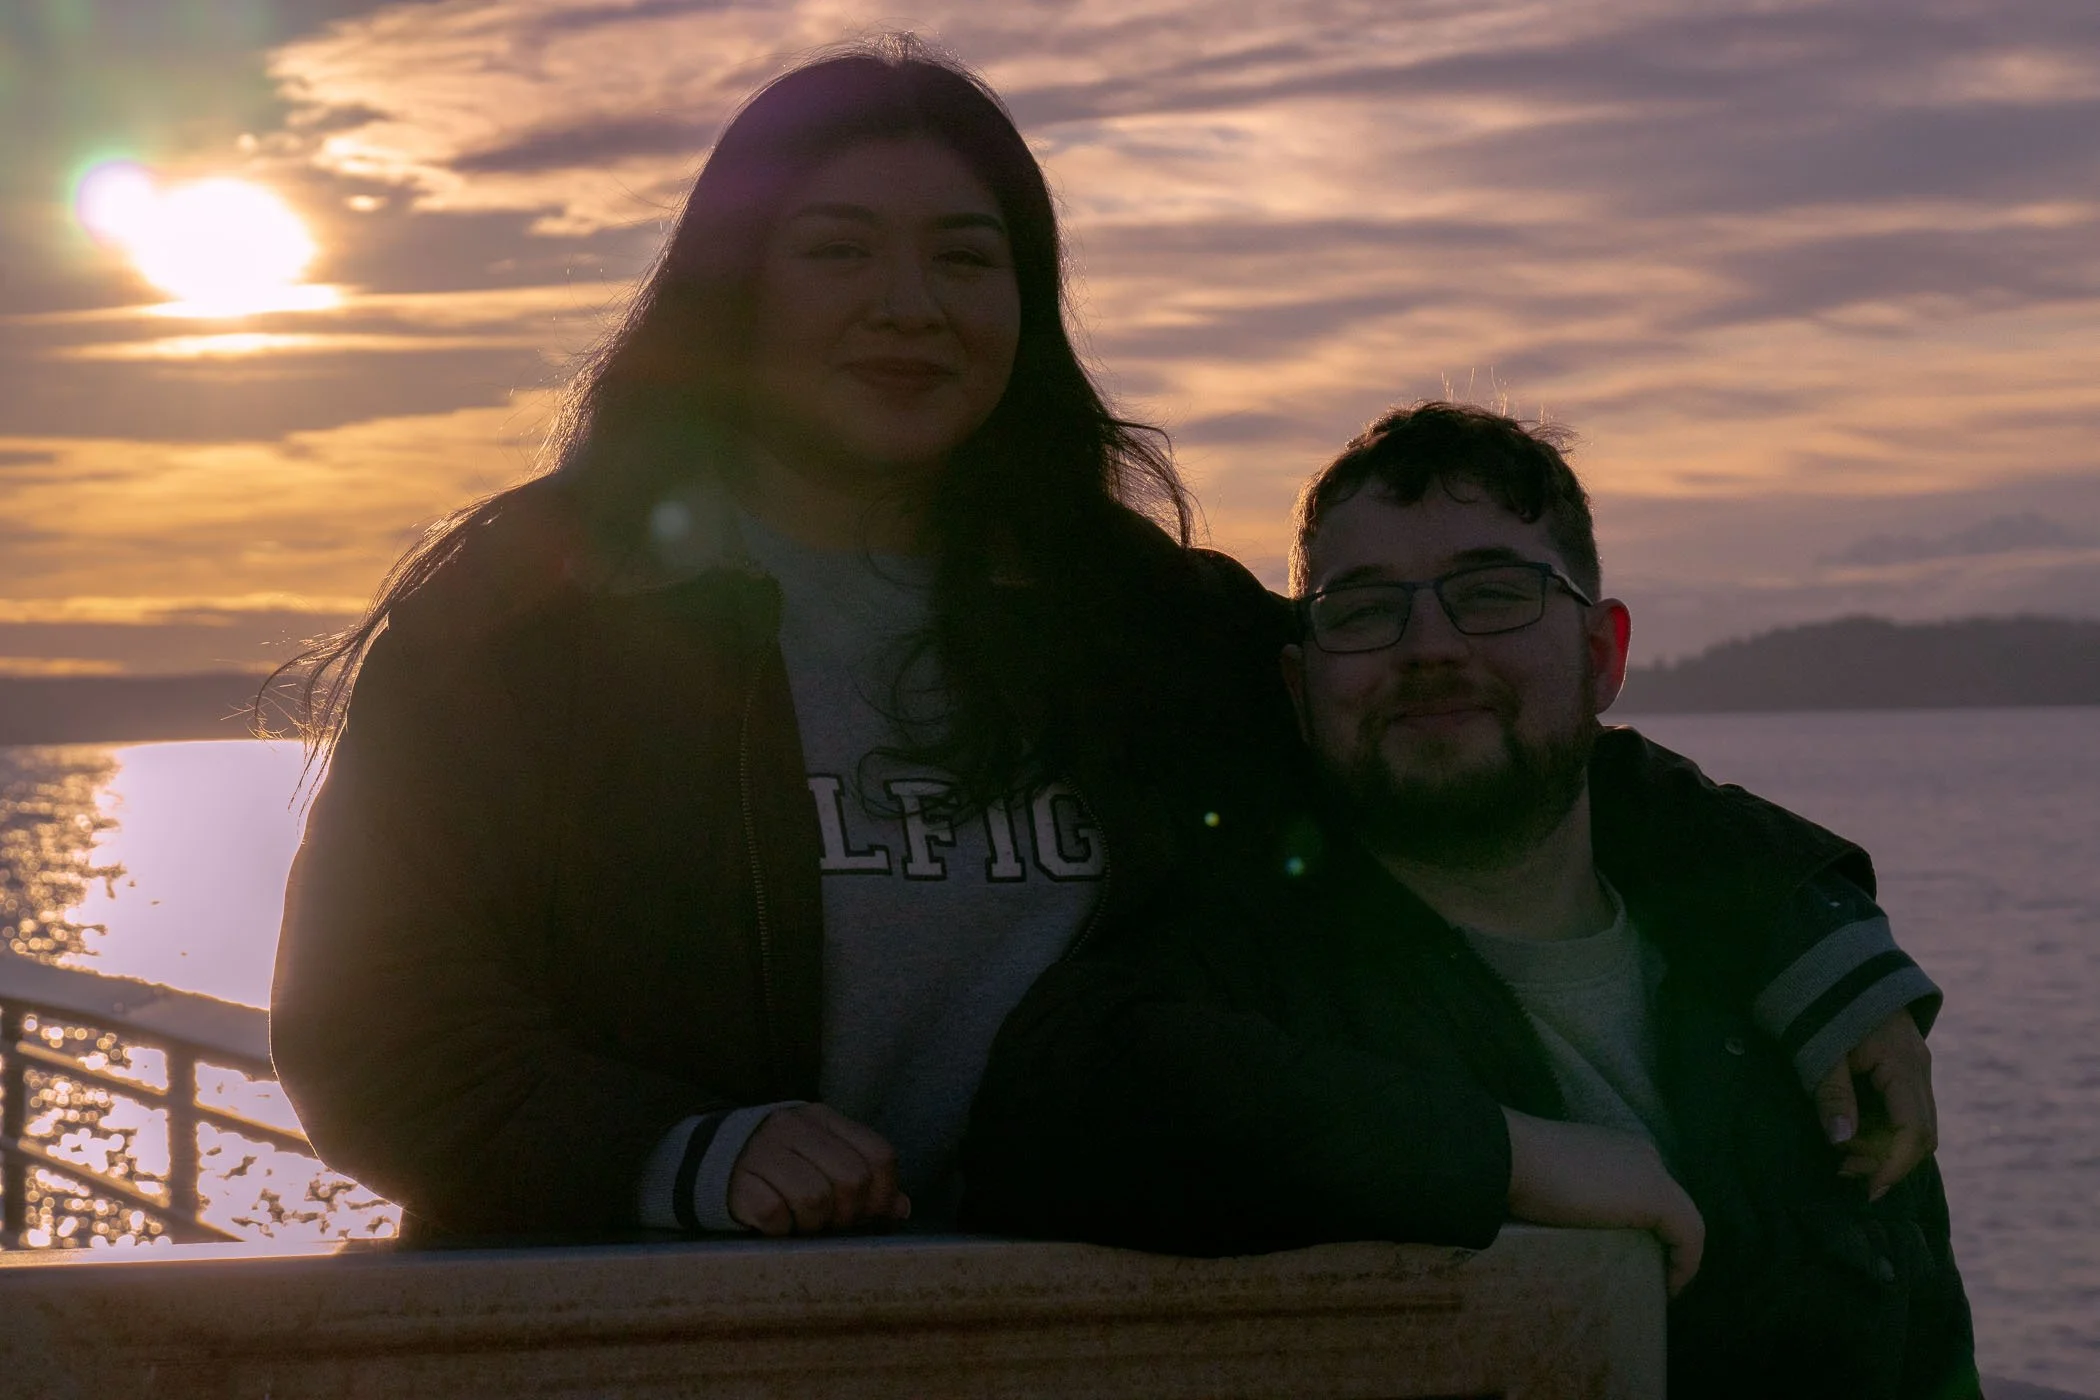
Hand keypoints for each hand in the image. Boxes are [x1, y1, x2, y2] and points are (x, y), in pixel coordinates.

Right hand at [727, 1104, 911, 1234]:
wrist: (709, 1161)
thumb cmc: (780, 1166)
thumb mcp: (821, 1158)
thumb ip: (862, 1176)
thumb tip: (901, 1208)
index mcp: (823, 1119)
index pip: (878, 1154)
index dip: (885, 1193)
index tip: (872, 1214)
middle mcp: (795, 1127)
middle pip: (851, 1179)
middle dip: (850, 1214)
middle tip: (833, 1224)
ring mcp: (764, 1152)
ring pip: (815, 1199)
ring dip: (814, 1224)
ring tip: (802, 1223)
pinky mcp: (738, 1181)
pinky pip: (775, 1215)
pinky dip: (781, 1229)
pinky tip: (776, 1225)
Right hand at [1503, 1109, 1704, 1295]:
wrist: (1511, 1154)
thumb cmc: (1516, 1165)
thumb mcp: (1548, 1176)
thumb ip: (1561, 1186)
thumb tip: (1545, 1210)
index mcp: (1615, 1146)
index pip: (1642, 1186)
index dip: (1642, 1221)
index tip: (1628, 1252)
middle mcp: (1641, 1153)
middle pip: (1664, 1203)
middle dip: (1661, 1237)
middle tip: (1645, 1271)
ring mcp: (1653, 1172)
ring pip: (1680, 1218)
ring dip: (1676, 1254)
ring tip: (1658, 1284)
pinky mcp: (1660, 1196)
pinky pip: (1689, 1236)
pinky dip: (1685, 1264)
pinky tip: (1670, 1289)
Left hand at [1813, 1007, 1936, 1200]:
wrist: (1837, 963)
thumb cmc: (1825, 1004)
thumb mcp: (1822, 1049)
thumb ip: (1832, 1094)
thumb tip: (1841, 1141)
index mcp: (1905, 1065)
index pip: (1915, 1131)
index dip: (1895, 1165)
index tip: (1869, 1189)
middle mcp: (1920, 1069)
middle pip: (1922, 1133)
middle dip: (1889, 1162)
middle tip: (1846, 1174)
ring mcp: (1916, 1068)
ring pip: (1916, 1125)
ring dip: (1885, 1148)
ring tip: (1844, 1160)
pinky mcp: (1905, 1068)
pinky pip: (1905, 1111)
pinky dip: (1884, 1131)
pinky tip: (1853, 1137)